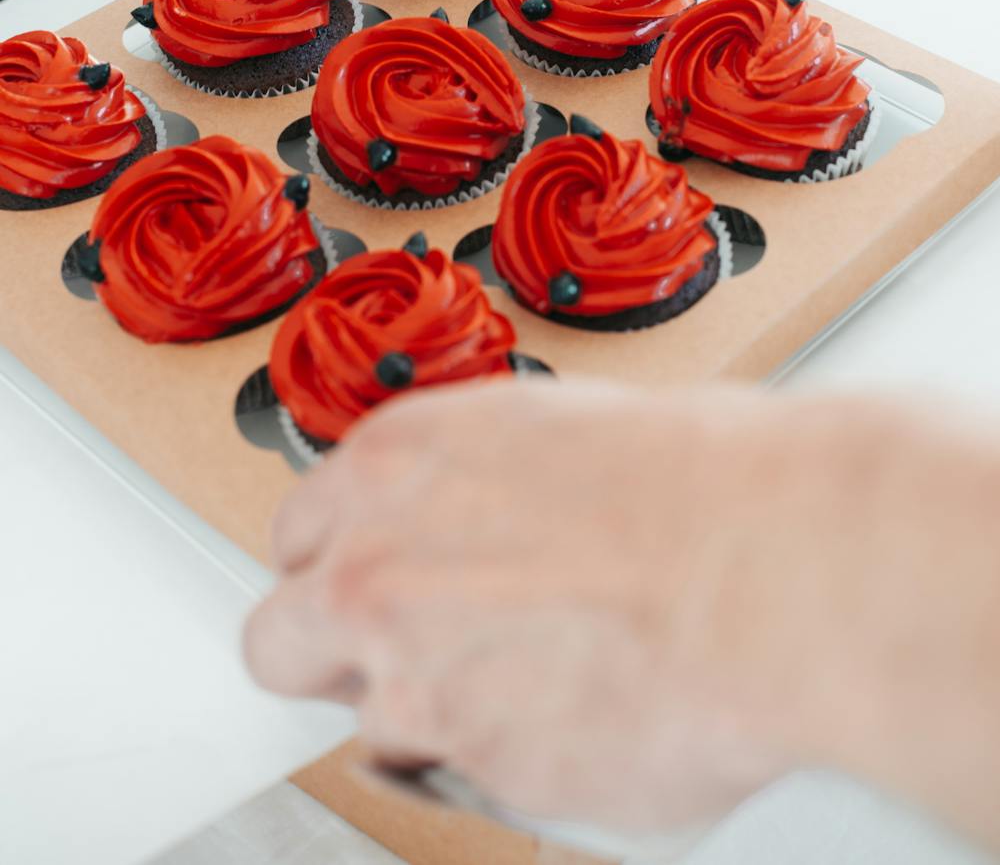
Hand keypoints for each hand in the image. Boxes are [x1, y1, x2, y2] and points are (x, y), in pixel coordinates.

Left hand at [243, 380, 901, 833]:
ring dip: (434, 713)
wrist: (771, 562)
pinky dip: (509, 760)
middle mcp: (377, 566)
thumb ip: (474, 493)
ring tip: (535, 686)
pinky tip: (581, 715)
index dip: (343, 564)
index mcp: (396, 462)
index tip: (378, 578)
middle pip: (280, 637)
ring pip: (370, 721)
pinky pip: (460, 775)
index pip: (300, 532)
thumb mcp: (556, 434)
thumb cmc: (701, 480)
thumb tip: (475, 528)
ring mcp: (411, 672)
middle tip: (407, 653)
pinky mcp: (470, 764)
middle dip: (331, 652)